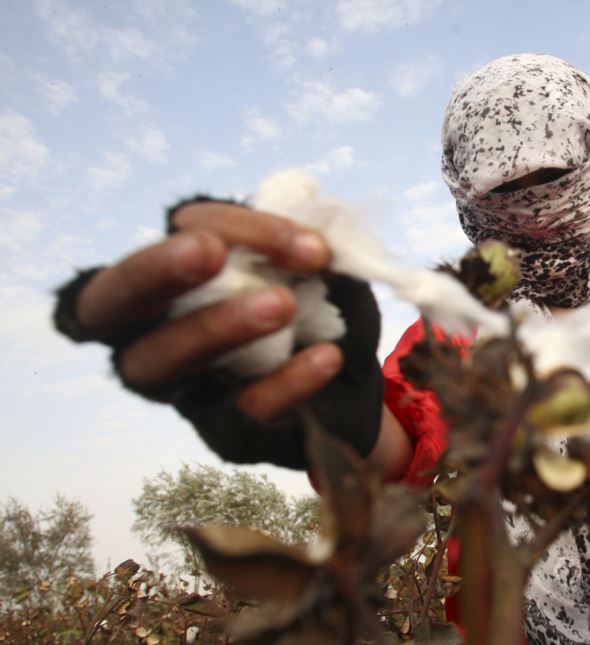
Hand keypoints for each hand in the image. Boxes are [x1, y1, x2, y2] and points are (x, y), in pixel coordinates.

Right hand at [75, 201, 342, 420]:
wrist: (354, 394)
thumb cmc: (318, 314)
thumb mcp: (316, 270)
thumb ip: (304, 242)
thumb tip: (313, 221)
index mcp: (174, 275)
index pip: (177, 232)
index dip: (221, 227)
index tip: (306, 243)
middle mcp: (151, 331)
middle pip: (115, 302)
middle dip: (157, 270)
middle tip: (208, 252)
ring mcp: (180, 385)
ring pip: (163, 359)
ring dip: (217, 325)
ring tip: (281, 305)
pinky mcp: (220, 429)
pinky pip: (240, 407)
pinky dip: (285, 381)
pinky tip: (327, 357)